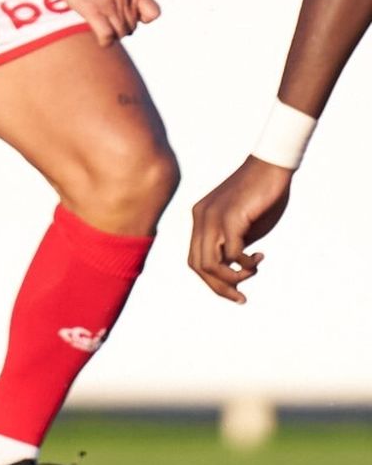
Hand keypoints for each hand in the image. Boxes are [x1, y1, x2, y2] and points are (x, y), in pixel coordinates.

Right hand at [45, 0, 160, 45]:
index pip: (154, 13)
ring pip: (121, 33)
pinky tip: (99, 37)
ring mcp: (109, 2)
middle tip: (108, 23)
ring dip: (112, 35)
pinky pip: (107, 35)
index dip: (143, 20)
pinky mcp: (92, 9)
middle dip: (122, 29)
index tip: (130, 16)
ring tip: (102, 28)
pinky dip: (105, 41)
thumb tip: (135, 15)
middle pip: (133, 27)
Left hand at [188, 156, 293, 302]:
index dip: (212, 281)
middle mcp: (200, 218)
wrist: (270, 167)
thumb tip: (233, 271)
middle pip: (198, 266)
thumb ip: (233, 245)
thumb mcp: (242, 226)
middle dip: (220, 287)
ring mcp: (212, 217)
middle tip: (242, 297)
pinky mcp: (230, 216)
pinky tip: (259, 256)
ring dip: (232, 278)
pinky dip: (246, 263)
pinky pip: (231, 252)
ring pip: (209, 263)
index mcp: (200, 219)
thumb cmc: (260, 196)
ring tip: (252, 272)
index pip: (194, 260)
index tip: (235, 291)